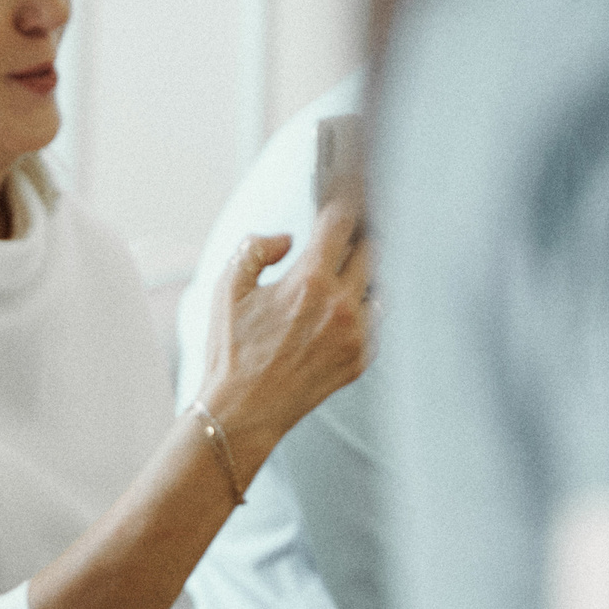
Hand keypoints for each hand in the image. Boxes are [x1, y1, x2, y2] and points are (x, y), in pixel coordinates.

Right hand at [197, 200, 372, 468]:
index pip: (342, 223)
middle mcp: (342, 305)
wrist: (243, 411)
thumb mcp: (228, 288)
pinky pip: (377, 319)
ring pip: (380, 284)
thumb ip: (257, 247)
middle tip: (348, 231)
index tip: (343, 197)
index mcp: (310, 281)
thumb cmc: (231, 351)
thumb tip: (287, 239)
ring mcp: (357, 335)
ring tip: (346, 270)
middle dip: (359, 235)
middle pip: (372, 248)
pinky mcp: (362, 359)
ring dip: (366, 272)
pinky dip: (365, 307)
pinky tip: (344, 307)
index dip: (344, 203)